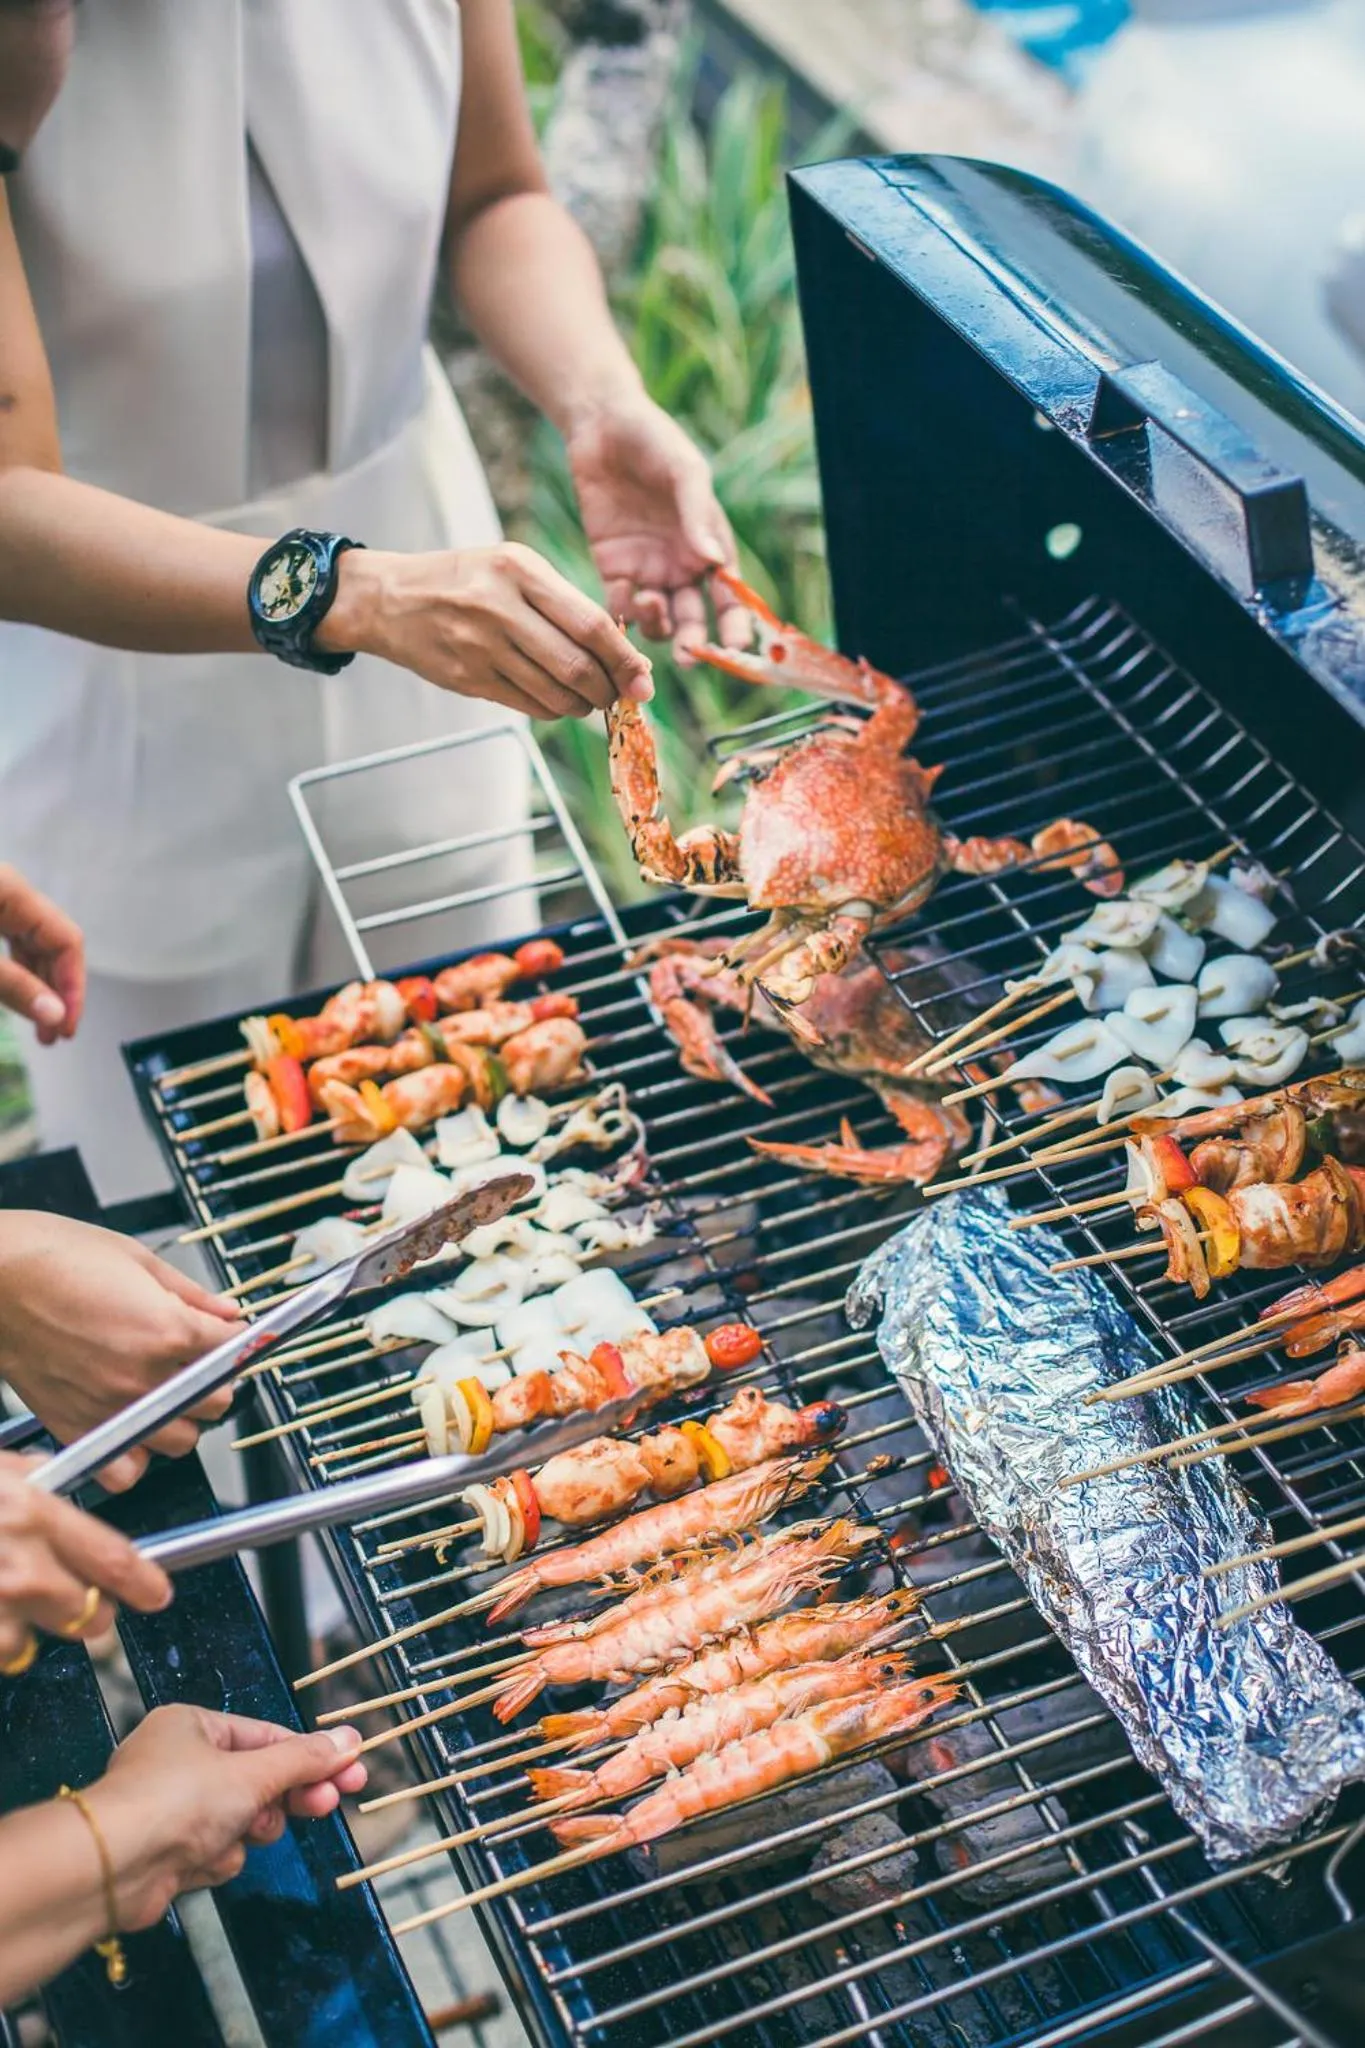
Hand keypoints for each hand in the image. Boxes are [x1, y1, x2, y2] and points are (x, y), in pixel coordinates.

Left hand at [0, 864, 83, 1043]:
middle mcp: (9, 893)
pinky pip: (9, 943)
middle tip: (54, 1036)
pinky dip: (16, 971)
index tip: (66, 1027)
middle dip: (54, 992)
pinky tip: (21, 994)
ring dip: (36, 986)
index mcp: (13, 891)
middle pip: (51, 945)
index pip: (67, 940)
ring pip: (29, 947)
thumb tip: (55, 1016)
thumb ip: (13, 985)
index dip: (73, 986)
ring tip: (40, 1027)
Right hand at [0, 1213, 243, 1490]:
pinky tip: (131, 1424)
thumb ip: (190, 1292)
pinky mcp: (77, 1427)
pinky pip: (126, 1471)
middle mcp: (143, 1377)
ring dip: (181, 1417)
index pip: (235, 1353)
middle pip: (216, 1403)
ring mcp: (111, 1408)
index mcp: (167, 1330)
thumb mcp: (136, 1257)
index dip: (236, 1341)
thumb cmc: (51, 1258)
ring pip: (180, 1440)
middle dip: (214, 1379)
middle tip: (197, 1360)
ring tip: (162, 1389)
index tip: (229, 1336)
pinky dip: (135, 1456)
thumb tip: (227, 1311)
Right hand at [0, 1450, 170, 1668]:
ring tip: (3, 1599)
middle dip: (86, 1611)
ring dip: (24, 1629)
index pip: (111, 1557)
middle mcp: (18, 1566)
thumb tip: (63, 1497)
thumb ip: (36, 1484)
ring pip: (33, 1642)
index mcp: (32, 1514)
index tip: (155, 1592)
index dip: (142, 1581)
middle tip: (72, 1600)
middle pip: (85, 1612)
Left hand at [86, 1707, 365, 1929]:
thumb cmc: (177, 1800)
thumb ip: (304, 1760)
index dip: (311, 1756)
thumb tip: (351, 1740)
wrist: (113, 1866)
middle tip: (329, 1804)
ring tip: (237, 1832)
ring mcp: (174, 1810)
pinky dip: (215, 1859)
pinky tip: (199, 1860)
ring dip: (245, 1832)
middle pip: (257, 1780)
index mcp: (193, 1727)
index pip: (267, 1737)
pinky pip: (216, 1852)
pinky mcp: (169, 1853)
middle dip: (286, 1796)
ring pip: (241, 1821)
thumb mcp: (252, 1773)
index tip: (351, 1770)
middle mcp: (181, 1763)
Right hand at [323, 541, 653, 717]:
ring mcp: (481, 645)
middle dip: (608, 690)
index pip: (590, 623)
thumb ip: (564, 604)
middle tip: (618, 696)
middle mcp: (500, 606)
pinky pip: (527, 706)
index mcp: (520, 569)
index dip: (624, 659)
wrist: (389, 598)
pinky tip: (556, 702)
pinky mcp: (467, 677)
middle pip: (577, 665)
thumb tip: (622, 655)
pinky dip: (552, 711)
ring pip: (554, 694)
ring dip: (582, 706)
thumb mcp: (513, 568)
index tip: (644, 679)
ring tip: (587, 700)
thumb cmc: (466, 580)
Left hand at [564, 398, 750, 661]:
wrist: (603, 425)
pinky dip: (622, 610)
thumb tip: (715, 563)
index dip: (734, 625)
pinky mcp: (613, 568)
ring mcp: (647, 571)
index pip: (729, 598)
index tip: (735, 646)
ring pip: (657, 620)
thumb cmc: (656, 441)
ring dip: (657, 625)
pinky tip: (624, 592)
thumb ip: (697, 515)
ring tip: (651, 604)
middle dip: (693, 642)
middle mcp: (682, 568)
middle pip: (693, 620)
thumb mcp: (684, 471)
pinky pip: (619, 605)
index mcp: (710, 548)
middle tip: (688, 655)